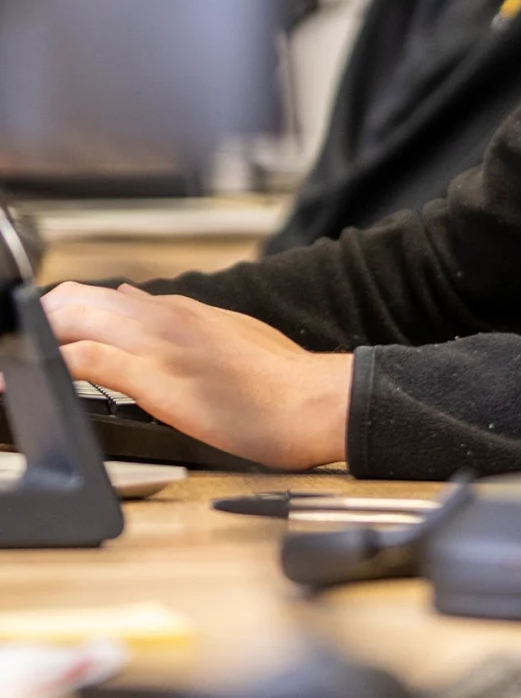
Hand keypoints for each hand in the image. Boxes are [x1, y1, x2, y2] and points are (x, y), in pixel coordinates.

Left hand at [41, 284, 352, 469]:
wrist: (314, 399)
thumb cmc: (282, 381)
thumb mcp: (232, 335)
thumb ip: (182, 321)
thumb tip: (130, 299)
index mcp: (180, 312)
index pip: (100, 298)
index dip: (61, 315)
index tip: (41, 338)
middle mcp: (163, 318)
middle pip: (74, 299)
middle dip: (36, 322)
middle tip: (19, 351)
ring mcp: (158, 345)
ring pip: (71, 319)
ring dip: (35, 338)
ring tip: (13, 364)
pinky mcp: (156, 378)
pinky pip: (85, 360)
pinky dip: (51, 364)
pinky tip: (31, 378)